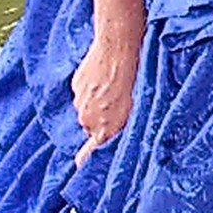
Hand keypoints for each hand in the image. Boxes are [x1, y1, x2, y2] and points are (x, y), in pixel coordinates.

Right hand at [71, 22, 142, 159]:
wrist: (118, 48)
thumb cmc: (135, 79)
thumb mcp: (136, 108)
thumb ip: (123, 125)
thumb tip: (116, 133)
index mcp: (106, 129)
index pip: (88, 154)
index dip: (86, 158)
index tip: (81, 164)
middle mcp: (89, 120)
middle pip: (93, 126)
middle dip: (102, 119)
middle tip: (117, 103)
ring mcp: (80, 103)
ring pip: (88, 108)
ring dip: (98, 102)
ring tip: (114, 86)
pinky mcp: (76, 86)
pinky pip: (83, 92)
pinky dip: (92, 87)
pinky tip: (105, 75)